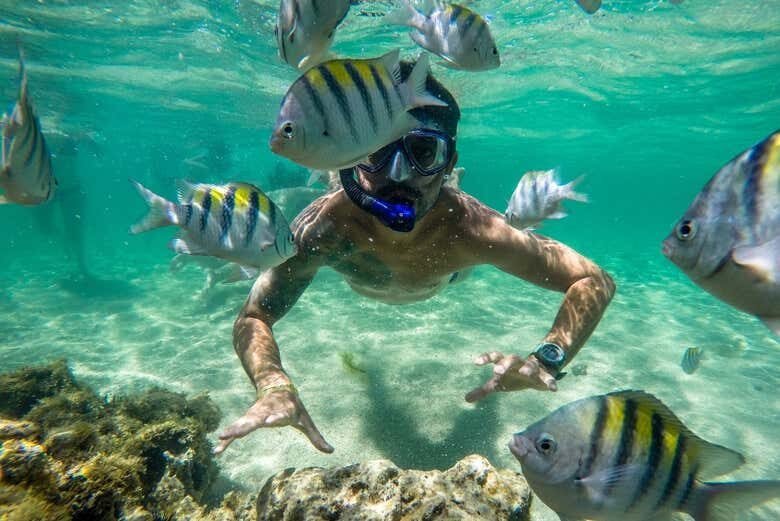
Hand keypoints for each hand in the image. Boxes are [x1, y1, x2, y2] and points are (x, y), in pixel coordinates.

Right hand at [214, 384, 333, 454]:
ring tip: (221, 438)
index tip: (268, 421)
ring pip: (243, 423)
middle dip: (246, 425)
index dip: (274, 418)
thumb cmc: (293, 406)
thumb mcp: (306, 420)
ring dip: (232, 431)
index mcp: (282, 410)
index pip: (278, 415)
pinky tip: (218, 450)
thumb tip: (331, 451)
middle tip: (237, 432)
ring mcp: (255, 415)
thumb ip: (316, 437)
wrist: (275, 384)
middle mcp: (266, 412)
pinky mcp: (247, 419)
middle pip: (256, 419)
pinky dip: (228, 440)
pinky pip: (236, 431)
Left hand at [465, 351, 557, 402]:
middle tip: (497, 370)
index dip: (486, 358)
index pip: (495, 356)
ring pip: (530, 366)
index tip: (476, 362)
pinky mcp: (544, 376)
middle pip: (512, 358)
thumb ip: (484, 390)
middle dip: (505, 363)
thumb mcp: (499, 384)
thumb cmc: (514, 377)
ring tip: (525, 373)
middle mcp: (518, 363)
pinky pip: (548, 378)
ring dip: (527, 369)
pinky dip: (551, 382)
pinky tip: (553, 389)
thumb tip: (466, 399)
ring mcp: (532, 368)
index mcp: (506, 363)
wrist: (537, 372)